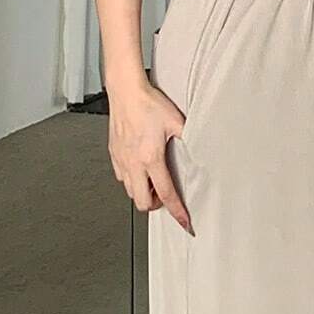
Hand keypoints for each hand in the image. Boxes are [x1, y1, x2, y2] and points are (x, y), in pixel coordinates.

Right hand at [107, 78, 191, 232]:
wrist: (125, 91)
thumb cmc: (147, 103)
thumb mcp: (176, 121)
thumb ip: (188, 138)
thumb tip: (199, 148)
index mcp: (151, 158)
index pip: (167, 194)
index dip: (177, 211)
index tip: (184, 222)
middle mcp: (134, 163)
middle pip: (143, 202)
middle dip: (156, 205)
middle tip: (165, 195)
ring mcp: (121, 160)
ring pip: (130, 192)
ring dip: (144, 192)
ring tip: (154, 180)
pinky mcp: (114, 154)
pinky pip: (121, 177)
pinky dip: (132, 179)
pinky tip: (140, 168)